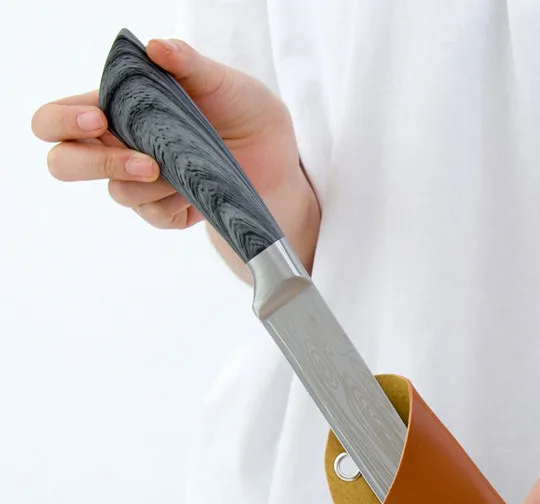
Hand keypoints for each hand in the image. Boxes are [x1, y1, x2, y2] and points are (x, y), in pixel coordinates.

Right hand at [32, 38, 301, 231]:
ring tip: (183, 169)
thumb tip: (156, 46)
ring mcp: (142, 182)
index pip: (56, 120)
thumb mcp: (220, 79)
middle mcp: (119, 145)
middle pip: (66, 163)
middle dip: (93, 163)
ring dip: (149, 184)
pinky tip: (197, 188)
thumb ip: (186, 62)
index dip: (63, 122)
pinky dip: (176, 204)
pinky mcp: (167, 210)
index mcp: (115, 106)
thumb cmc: (242, 107)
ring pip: (118, 193)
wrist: (277, 152)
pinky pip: (155, 215)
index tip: (98, 117)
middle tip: (145, 161)